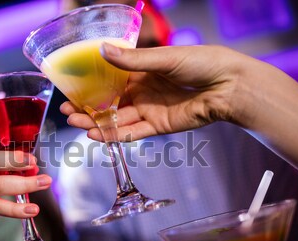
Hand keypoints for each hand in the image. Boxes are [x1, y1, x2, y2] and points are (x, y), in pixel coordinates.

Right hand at [61, 44, 246, 141]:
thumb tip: (103, 50)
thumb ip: (133, 59)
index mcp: (142, 71)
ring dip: (97, 123)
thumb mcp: (164, 58)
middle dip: (88, 108)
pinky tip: (97, 134)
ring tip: (76, 123)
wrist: (229, 85)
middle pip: (109, 103)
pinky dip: (115, 135)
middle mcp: (142, 92)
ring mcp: (149, 110)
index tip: (72, 89)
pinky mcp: (158, 126)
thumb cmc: (201, 63)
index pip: (109, 81)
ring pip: (117, 119)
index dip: (90, 86)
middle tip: (68, 111)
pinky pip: (133, 132)